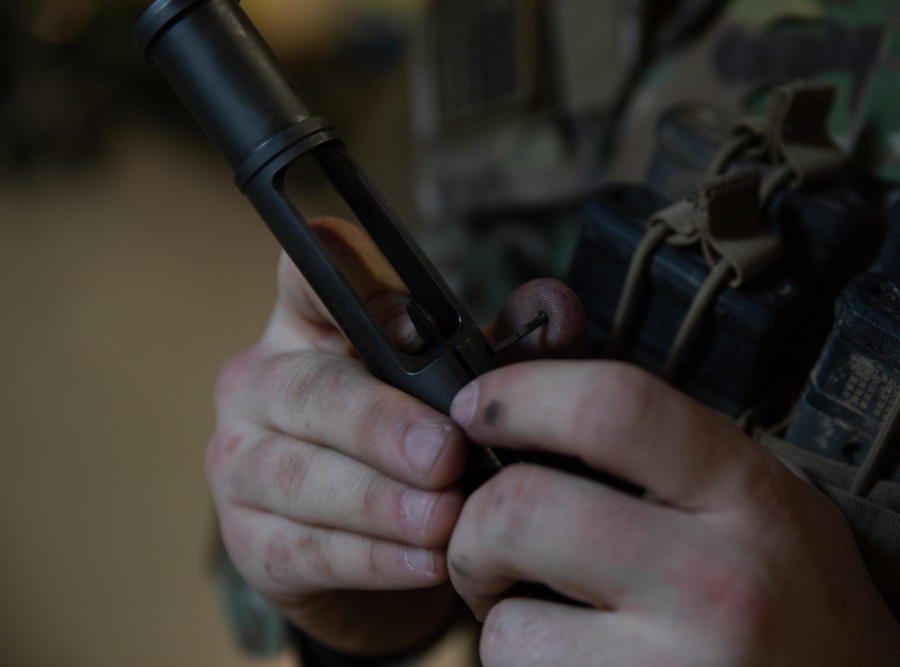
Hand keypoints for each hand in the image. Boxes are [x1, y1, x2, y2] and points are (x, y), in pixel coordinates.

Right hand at [206, 216, 585, 655]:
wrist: (378, 563)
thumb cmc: (418, 450)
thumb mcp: (461, 390)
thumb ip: (506, 347)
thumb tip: (558, 310)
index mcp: (311, 325)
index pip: (306, 274)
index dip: (341, 278)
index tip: (405, 319)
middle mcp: (263, 383)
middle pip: (307, 388)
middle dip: (380, 424)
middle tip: (444, 456)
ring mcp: (243, 463)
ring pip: (299, 475)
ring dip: (379, 501)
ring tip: (445, 520)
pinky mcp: (251, 543)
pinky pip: (306, 550)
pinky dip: (373, 559)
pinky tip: (427, 564)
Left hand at [446, 361, 899, 665]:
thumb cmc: (802, 608)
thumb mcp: (771, 500)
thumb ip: (672, 451)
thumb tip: (539, 403)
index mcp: (748, 496)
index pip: (611, 408)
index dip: (520, 394)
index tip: (481, 408)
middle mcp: (715, 582)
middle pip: (523, 510)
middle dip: (474, 523)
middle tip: (489, 537)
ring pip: (507, 625)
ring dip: (499, 616)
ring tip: (546, 617)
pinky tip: (575, 660)